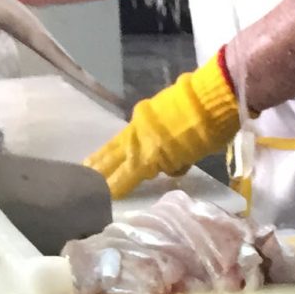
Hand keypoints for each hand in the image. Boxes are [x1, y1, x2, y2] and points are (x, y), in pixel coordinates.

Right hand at [87, 56, 239, 198]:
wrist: (213, 94)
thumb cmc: (210, 131)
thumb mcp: (194, 156)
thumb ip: (176, 164)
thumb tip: (167, 168)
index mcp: (148, 155)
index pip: (125, 177)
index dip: (112, 188)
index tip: (101, 198)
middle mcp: (137, 139)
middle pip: (112, 158)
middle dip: (98, 170)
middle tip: (81, 180)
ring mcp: (139, 123)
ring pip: (116, 143)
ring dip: (102, 155)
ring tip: (88, 164)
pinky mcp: (145, 110)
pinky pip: (127, 131)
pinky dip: (118, 141)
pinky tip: (115, 145)